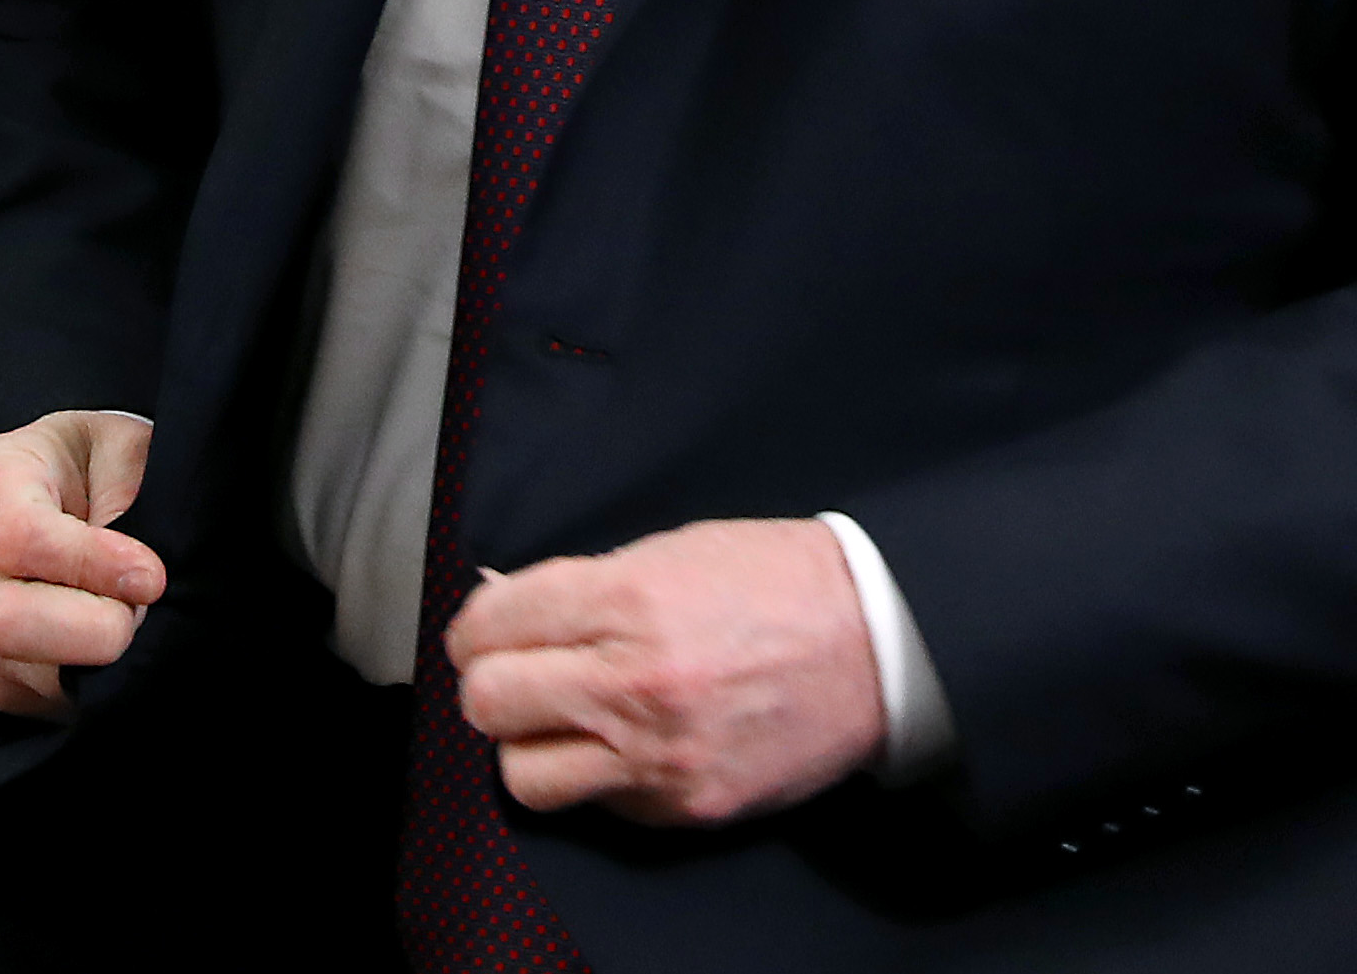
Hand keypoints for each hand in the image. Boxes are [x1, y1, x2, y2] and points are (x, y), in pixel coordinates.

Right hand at [0, 410, 165, 719]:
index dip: (90, 564)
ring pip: (22, 670)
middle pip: (3, 620)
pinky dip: (86, 681)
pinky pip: (35, 698)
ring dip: (94, 657)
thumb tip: (136, 582)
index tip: (150, 577)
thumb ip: (131, 498)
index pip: (18, 537)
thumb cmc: (97, 463)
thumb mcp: (123, 447)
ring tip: (132, 614)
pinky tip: (109, 640)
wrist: (64, 487)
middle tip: (144, 609)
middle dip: (91, 630)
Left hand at [447, 518, 884, 825]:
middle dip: (492, 683)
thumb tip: (500, 608)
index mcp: (630, 598)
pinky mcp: (683, 805)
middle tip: (517, 673)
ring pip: (522, 774)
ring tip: (561, 721)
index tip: (487, 630)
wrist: (878, 641)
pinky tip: (625, 743)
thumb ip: (584, 585)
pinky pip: (596, 804)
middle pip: (489, 702)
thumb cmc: (776, 580)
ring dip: (529, 744)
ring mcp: (658, 755)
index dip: (477, 626)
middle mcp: (634, 682)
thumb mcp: (676, 550)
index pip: (492, 625)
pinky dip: (595, 775)